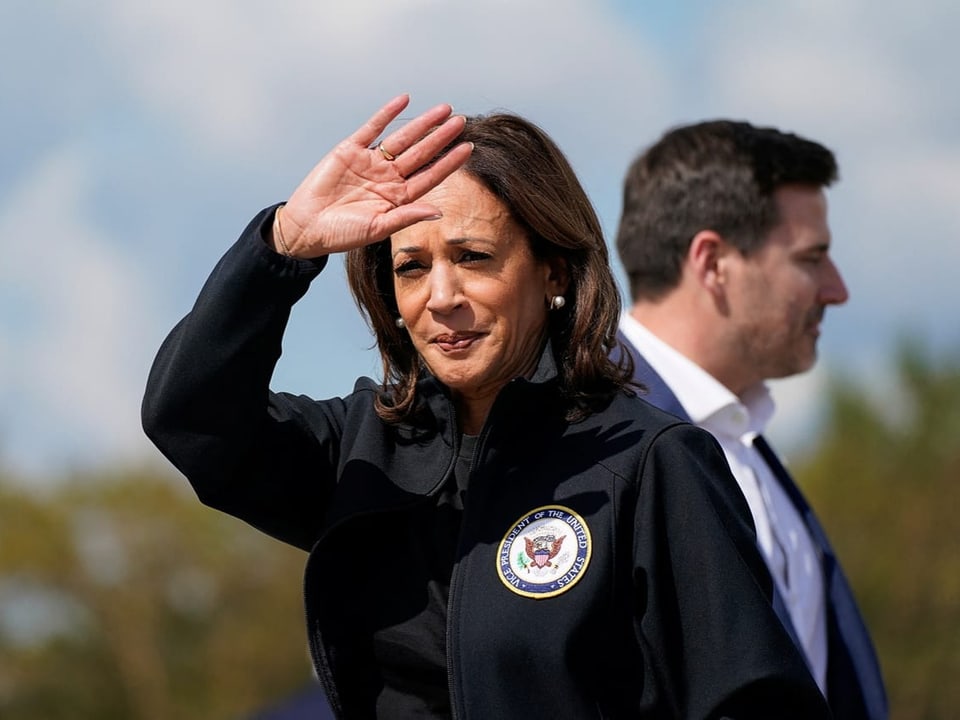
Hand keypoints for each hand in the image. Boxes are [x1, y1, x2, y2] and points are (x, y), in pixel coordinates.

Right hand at [274, 94, 471, 257]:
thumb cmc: (342, 234)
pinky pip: (372, 128)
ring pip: (402, 139)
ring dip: (422, 124)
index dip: (449, 162)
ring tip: (443, 110)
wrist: (307, 227)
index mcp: (398, 198)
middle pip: (421, 153)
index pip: (430, 176)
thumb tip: (438, 212)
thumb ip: (406, 216)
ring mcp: (370, 162)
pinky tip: (404, 100)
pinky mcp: (350, 150)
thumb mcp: (377, 228)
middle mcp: (388, 178)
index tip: (468, 149)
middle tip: (461, 121)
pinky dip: (387, 114)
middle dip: (441, 138)